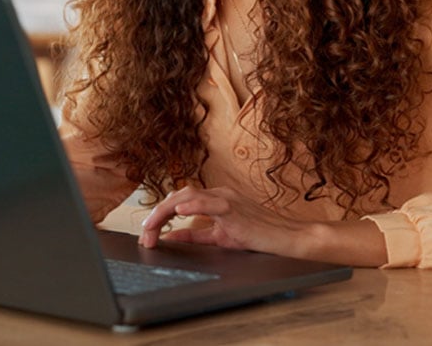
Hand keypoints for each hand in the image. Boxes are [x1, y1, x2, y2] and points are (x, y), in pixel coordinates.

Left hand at [138, 185, 309, 255]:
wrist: (287, 238)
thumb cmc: (259, 236)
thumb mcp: (220, 237)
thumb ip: (195, 235)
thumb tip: (171, 237)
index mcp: (215, 198)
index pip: (179, 201)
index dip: (160, 214)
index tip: (147, 233)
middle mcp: (218, 193)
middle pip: (178, 196)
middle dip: (157, 214)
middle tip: (144, 235)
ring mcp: (226, 198)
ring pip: (188, 196)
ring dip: (166, 211)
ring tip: (151, 225)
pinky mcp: (234, 208)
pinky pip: (210, 203)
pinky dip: (193, 205)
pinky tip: (179, 211)